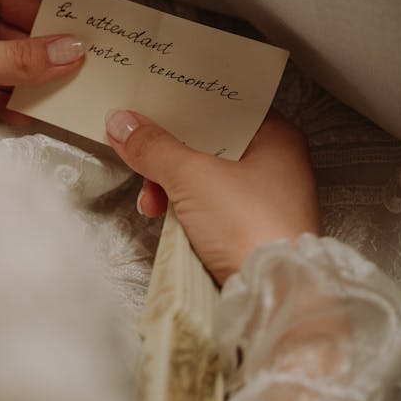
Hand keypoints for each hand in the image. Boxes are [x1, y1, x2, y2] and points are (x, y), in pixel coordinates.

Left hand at [0, 0, 83, 121]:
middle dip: (35, 53)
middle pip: (1, 31)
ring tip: (55, 93)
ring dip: (24, 81)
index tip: (67, 34)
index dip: (36, 11)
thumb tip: (65, 51)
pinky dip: (3, 103)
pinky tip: (26, 113)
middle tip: (70, 68)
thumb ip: (13, 58)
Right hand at [105, 109, 319, 283]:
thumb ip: (154, 147)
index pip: (225, 106)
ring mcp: (265, 199)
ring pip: (207, 177)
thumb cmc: (249, 225)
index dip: (186, 107)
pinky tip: (167, 218)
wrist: (271, 293)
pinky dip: (186, 209)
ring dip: (173, 186)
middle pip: (211, 144)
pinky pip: (211, 206)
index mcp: (276, 137)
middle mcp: (276, 164)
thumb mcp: (192, 176)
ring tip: (153, 202)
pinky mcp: (251, 230)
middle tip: (144, 161)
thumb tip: (124, 123)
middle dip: (171, 155)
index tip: (153, 110)